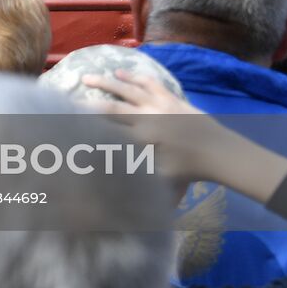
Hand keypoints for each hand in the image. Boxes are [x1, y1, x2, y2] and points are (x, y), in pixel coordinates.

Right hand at [83, 70, 286, 199]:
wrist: (218, 153)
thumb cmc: (190, 172)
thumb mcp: (162, 185)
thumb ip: (143, 194)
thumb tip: (124, 216)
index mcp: (141, 140)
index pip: (107, 132)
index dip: (86, 128)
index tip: (69, 125)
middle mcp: (146, 119)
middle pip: (111, 108)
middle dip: (87, 104)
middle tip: (68, 100)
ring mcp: (158, 105)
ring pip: (127, 89)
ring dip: (105, 82)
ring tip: (87, 77)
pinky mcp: (169, 97)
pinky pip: (148, 82)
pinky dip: (134, 76)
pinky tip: (121, 72)